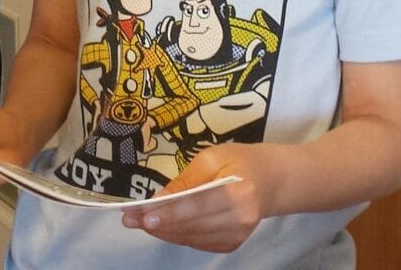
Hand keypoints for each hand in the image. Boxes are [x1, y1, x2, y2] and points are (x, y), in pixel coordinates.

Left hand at [122, 142, 272, 252]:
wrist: (271, 180)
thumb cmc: (240, 161)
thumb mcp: (212, 157)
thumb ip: (186, 180)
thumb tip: (157, 200)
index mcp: (239, 192)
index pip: (197, 206)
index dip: (169, 213)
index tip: (143, 216)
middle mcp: (241, 219)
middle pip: (192, 226)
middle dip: (157, 224)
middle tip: (129, 219)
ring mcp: (238, 235)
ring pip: (192, 238)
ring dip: (164, 232)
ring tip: (140, 222)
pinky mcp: (233, 244)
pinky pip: (198, 243)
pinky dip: (178, 235)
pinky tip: (163, 227)